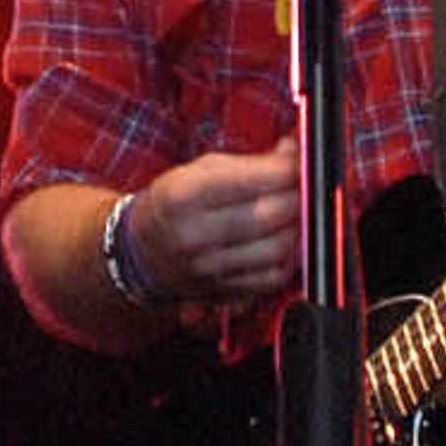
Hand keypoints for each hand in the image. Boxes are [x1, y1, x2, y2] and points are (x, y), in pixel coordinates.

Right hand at [130, 134, 300, 306]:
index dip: (288, 169)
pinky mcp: (223, 291)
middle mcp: (194, 234)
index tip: (301, 162)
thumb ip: (250, 163)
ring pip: (277, 249)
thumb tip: (294, 154)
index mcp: (184, 195)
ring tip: (296, 212)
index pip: (253, 179)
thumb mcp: (201, 170)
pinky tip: (286, 241)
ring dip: (297, 228)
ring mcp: (208, 268)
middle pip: (270, 215)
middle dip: (298, 197)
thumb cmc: (174, 204)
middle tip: (303, 186)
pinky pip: (272, 277)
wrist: (142, 251)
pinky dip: (289, 258)